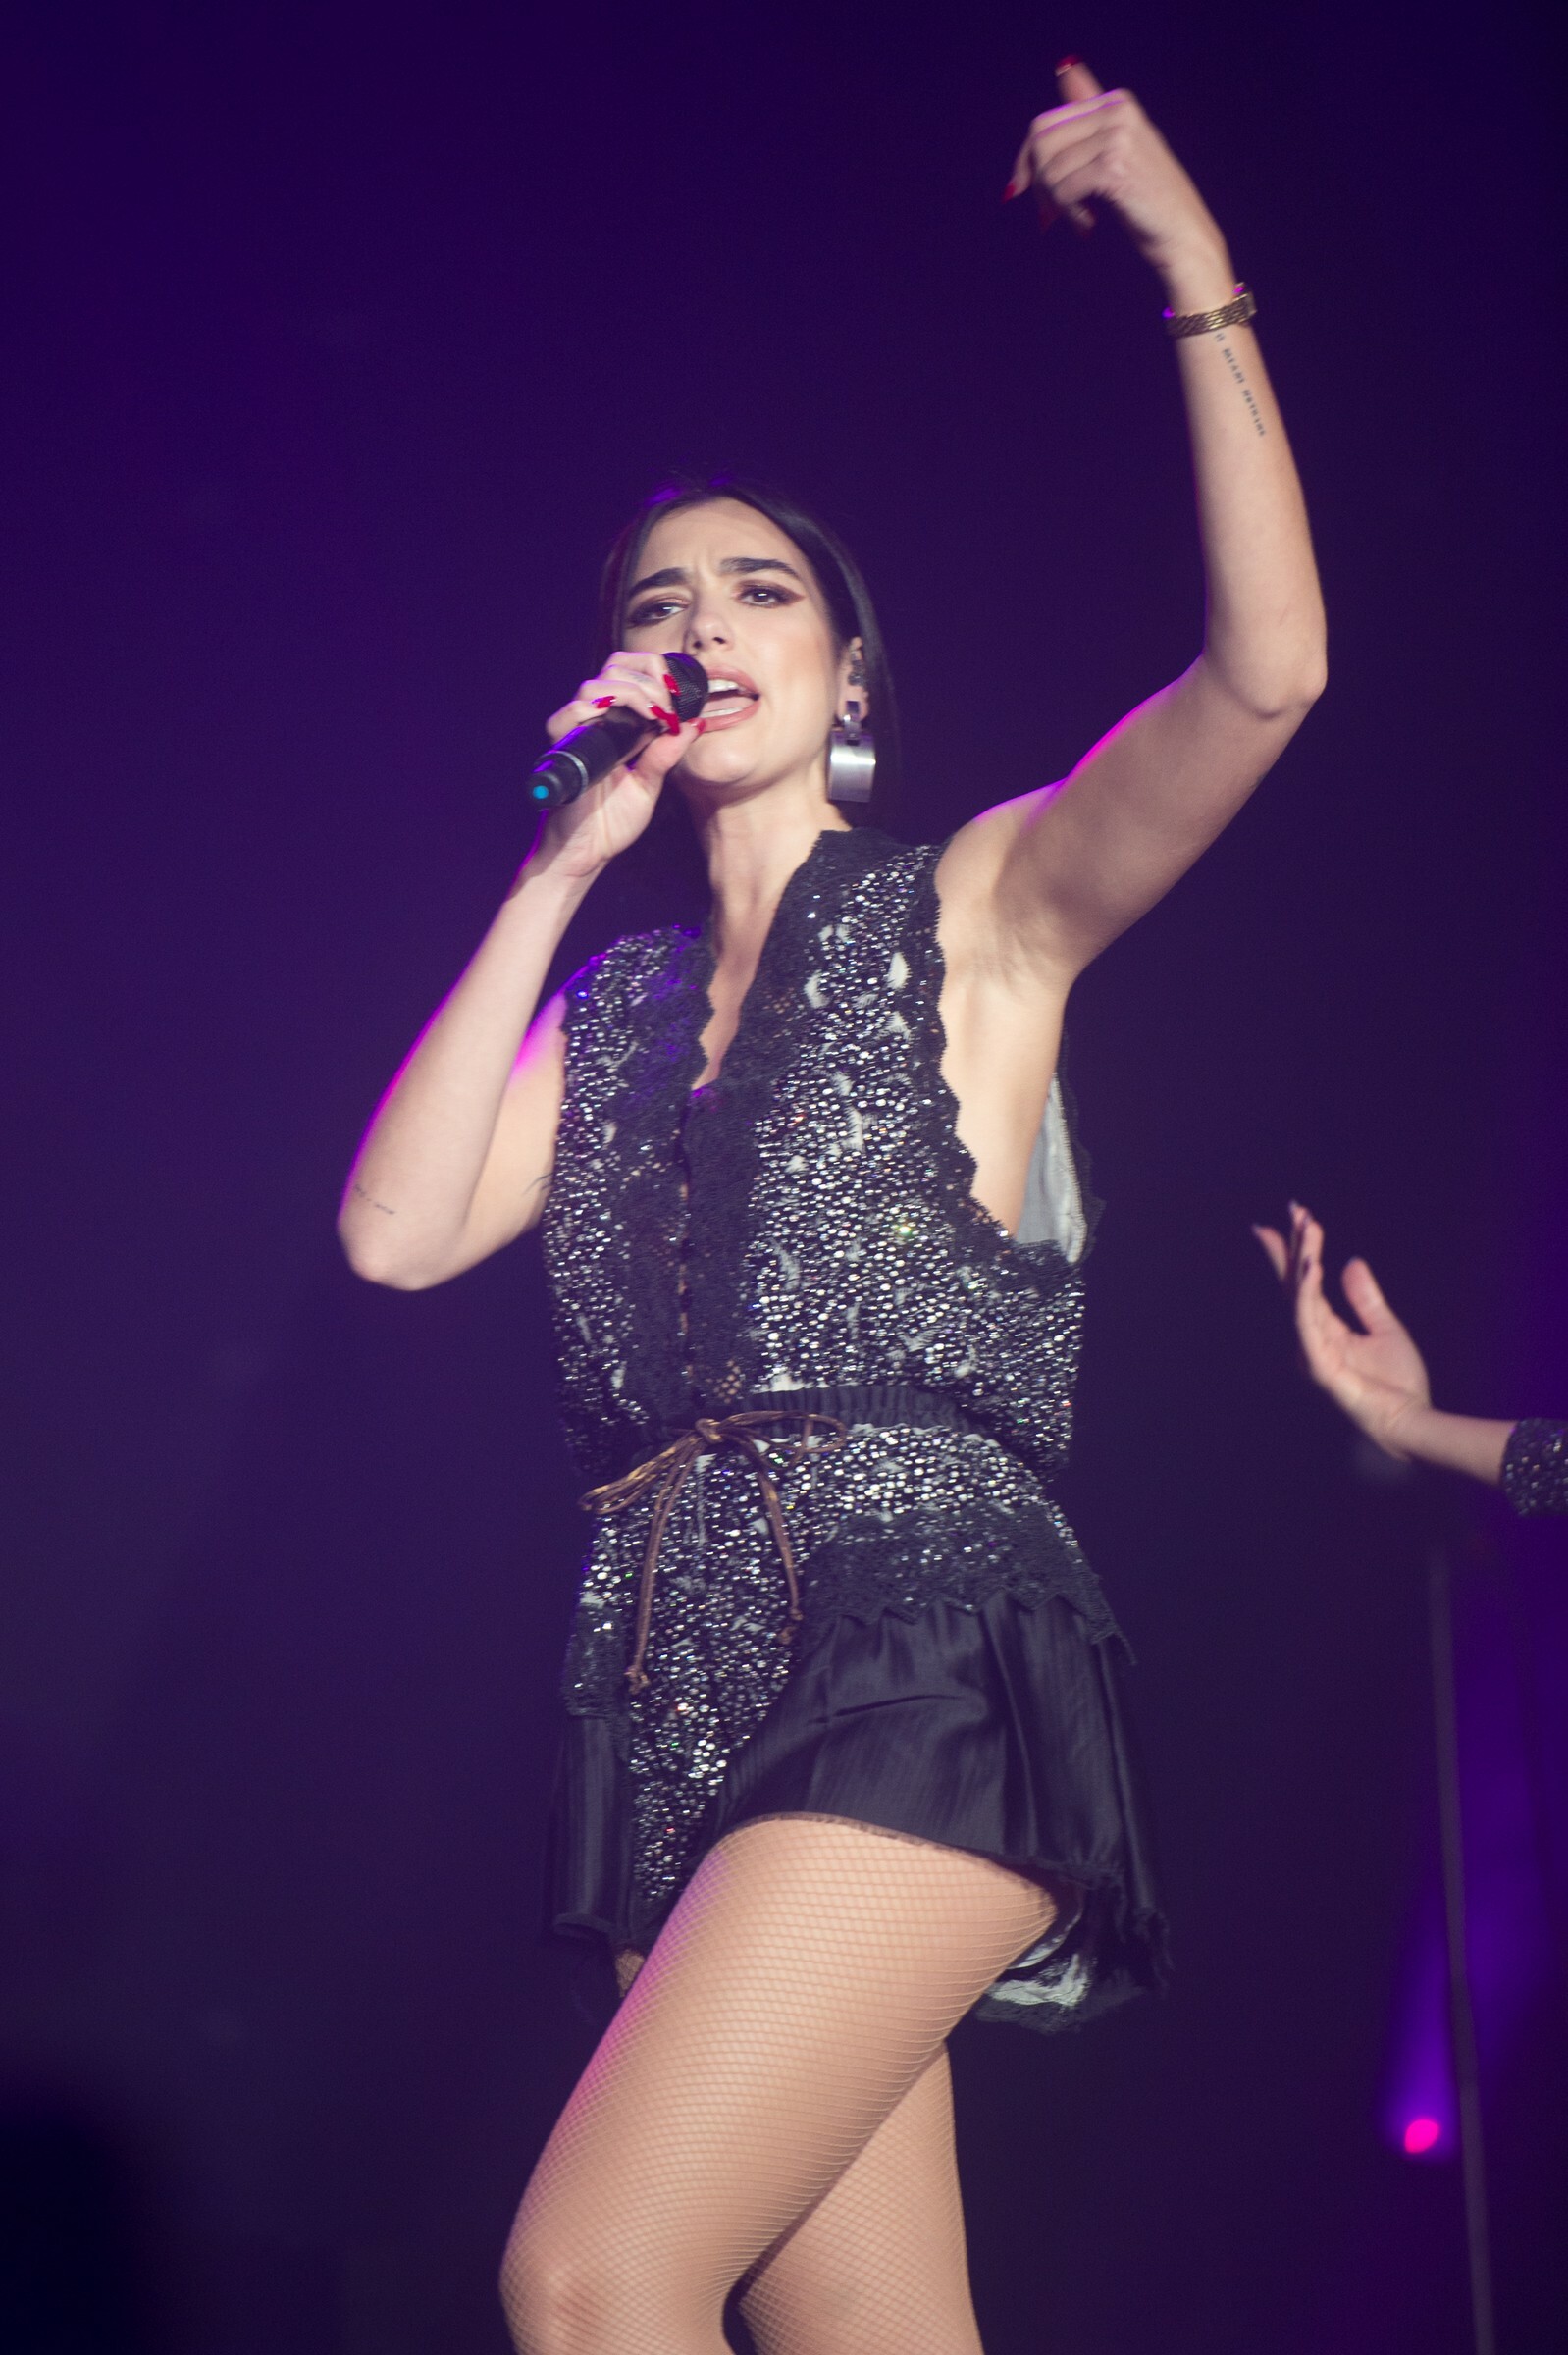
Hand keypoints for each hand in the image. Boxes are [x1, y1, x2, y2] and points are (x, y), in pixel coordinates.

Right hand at [534, 651, 700, 878]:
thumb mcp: (649, 783)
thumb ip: (666, 754)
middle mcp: (593, 721)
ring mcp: (575, 732)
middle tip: (670, 700)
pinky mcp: (561, 747)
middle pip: (613, 666)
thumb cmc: (609, 823)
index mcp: (614, 725)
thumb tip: (693, 723)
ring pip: (595, 684)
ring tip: (657, 712)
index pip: (630, 674)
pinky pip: (573, 712)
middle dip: (648, 673)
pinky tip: (636, 722)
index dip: (656, 672)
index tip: (680, 693)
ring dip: (633, 690)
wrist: (585, 853)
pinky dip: (605, 708)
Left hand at [1006, 59, 1231, 304]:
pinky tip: (1088, 225)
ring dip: (1056, 204)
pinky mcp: (1115, 167)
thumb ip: (1091, 114)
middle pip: (1041, 143)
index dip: (1026, 159)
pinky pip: (1064, 190)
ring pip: (1051, 170)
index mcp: (1115, 102)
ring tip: (1079, 219)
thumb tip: (1064, 68)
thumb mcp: (1117, 148)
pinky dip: (1070, 214)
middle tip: (1050, 212)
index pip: (1044, 123)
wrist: (1182, 233)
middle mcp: (1117, 111)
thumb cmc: (1147, 197)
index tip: (1023, 188)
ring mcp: (1118, 137)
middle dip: (1037, 182)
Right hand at [1253, 1204, 1432, 1457]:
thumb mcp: (1386, 1329)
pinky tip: (1311, 1267)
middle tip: (1295, 1209)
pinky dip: (1306, 1294)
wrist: (1411, 1419)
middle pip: (1295, 1284)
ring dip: (1301, 1259)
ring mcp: (1312, 1351)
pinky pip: (1308, 1323)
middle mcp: (1312, 1336)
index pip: (1304, 1283)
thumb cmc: (1398, 1383)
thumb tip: (1351, 1263)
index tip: (1295, 1216)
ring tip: (1307, 1227)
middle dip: (1293, 1245)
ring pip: (1299, 1296)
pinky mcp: (1320, 1365)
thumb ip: (1366, 1299)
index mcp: (1326, 1328)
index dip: (1297, 1250)